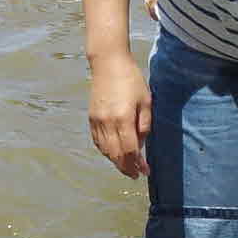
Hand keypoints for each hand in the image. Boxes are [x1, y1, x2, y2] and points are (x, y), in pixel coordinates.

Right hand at [87, 55, 150, 177]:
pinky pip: (97, 141)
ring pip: (105, 149)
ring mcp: (97, 121)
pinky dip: (105, 151)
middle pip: (115, 154)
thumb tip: (141, 145)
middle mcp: (107, 122)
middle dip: (126, 167)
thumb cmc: (131, 79)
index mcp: (123, 118)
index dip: (137, 164)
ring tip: (126, 166)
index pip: (130, 150)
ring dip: (115, 161)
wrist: (108, 63)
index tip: (144, 171)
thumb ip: (144, 124)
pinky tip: (113, 153)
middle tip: (135, 175)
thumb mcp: (146, 101)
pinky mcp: (91, 118)